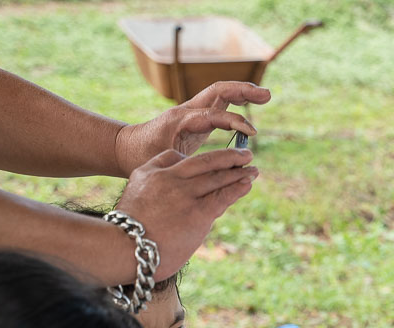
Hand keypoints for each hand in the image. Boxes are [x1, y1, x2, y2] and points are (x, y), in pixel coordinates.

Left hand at [114, 81, 270, 174]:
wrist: (125, 148)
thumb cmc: (142, 158)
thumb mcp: (164, 165)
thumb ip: (189, 165)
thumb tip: (216, 170)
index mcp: (180, 120)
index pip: (213, 114)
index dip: (234, 122)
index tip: (252, 134)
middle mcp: (186, 110)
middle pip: (218, 91)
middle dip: (243, 92)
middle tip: (267, 96)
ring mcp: (191, 111)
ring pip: (220, 94)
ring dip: (242, 92)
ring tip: (265, 96)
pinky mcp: (195, 117)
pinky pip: (218, 104)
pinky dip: (235, 102)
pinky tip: (249, 106)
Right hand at [115, 148, 256, 280]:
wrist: (123, 248)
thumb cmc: (128, 230)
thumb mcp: (134, 196)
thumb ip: (153, 184)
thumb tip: (175, 180)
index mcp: (151, 173)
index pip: (178, 158)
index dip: (199, 160)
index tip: (215, 161)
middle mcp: (170, 179)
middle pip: (204, 163)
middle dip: (228, 157)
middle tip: (246, 154)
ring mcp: (185, 195)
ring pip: (217, 178)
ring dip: (238, 172)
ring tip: (252, 169)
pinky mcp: (198, 213)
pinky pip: (223, 196)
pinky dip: (237, 187)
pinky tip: (247, 183)